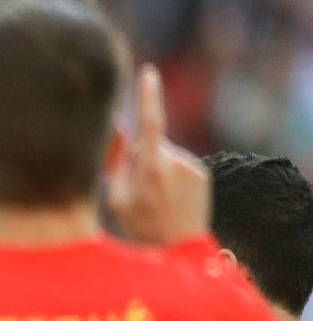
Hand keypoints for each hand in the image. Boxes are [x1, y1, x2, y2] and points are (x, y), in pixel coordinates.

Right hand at [106, 63, 208, 245]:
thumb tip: (117, 133)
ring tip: (154, 201)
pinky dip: (169, 178)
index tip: (149, 72)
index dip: (148, 96)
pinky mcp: (202, 174)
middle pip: (149, 144)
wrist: (181, 248)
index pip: (150, 122)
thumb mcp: (117, 198)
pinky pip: (178, 166)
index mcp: (152, 167)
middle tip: (135, 192)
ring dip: (154, 170)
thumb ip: (117, 163)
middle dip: (137, 157)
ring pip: (163, 156)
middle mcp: (175, 162)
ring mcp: (192, 167)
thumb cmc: (142, 225)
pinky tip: (169, 200)